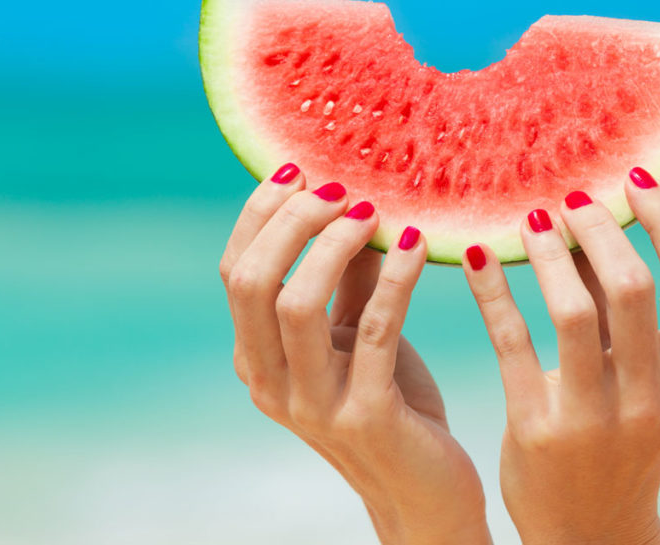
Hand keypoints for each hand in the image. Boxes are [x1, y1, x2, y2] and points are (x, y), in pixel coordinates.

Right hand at [219, 163, 490, 544]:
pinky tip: (418, 242)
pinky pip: (374, 328)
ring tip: (373, 210)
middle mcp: (270, 384)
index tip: (300, 169)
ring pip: (296, 304)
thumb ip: (350, 276)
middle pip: (252, 282)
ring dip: (335, 245)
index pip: (236, 272)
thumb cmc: (391, 401)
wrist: (423, 489)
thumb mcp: (359, 332)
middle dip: (291, 221)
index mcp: (256, 359)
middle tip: (338, 189)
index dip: (261, 214)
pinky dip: (395, 276)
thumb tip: (355, 200)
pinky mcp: (365, 416)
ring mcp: (311, 405)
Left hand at [462, 167, 659, 544]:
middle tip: (567, 199)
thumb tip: (594, 224)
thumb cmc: (617, 437)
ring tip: (526, 220)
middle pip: (631, 285)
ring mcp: (596, 415)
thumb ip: (620, 313)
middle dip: (597, 229)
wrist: (593, 530)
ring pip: (572, 310)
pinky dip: (493, 289)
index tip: (633, 177)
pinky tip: (475, 257)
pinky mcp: (538, 427)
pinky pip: (512, 340)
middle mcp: (650, 393)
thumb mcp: (639, 383)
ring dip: (547, 254)